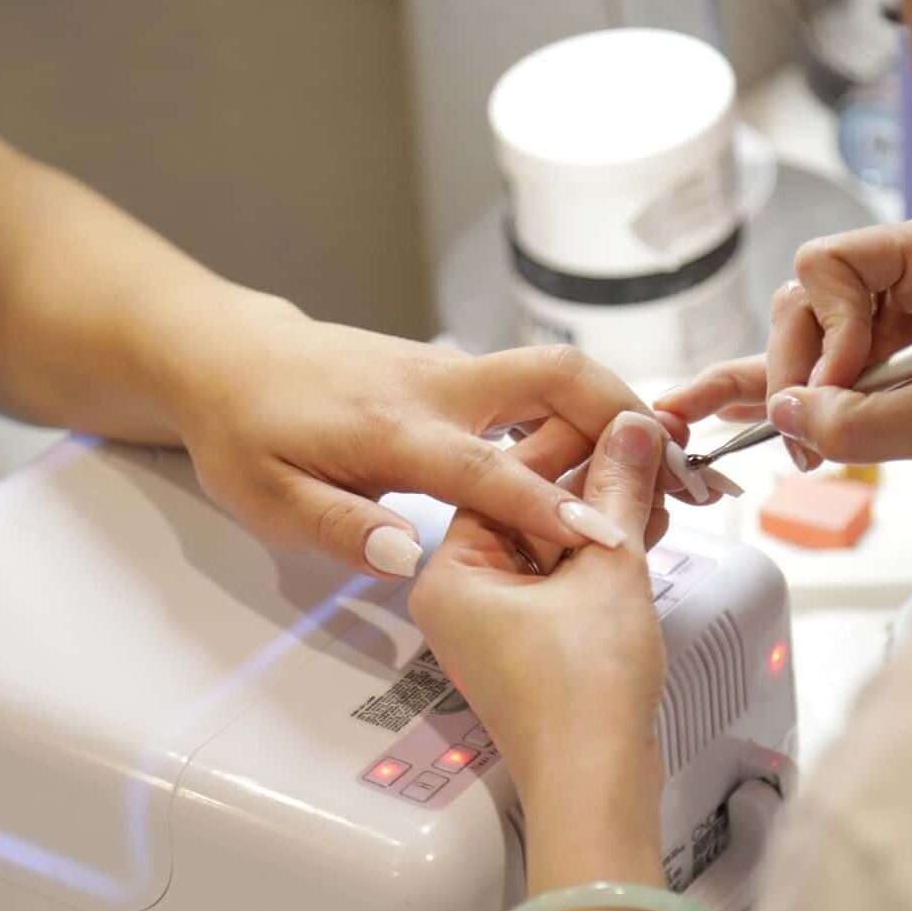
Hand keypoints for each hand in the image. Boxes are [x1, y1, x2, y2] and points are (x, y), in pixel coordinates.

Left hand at [165, 294, 700, 577]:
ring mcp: (453, 371)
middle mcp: (438, 387)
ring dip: (618, 410)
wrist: (231, 356)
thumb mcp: (267, 498)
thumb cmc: (247, 431)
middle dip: (626, 414)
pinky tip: (607, 453)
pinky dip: (585, 412)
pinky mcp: (458, 372)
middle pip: (555, 376)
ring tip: (668, 467)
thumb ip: (339, 527)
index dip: (552, 506)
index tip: (612, 537)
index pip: (489, 469)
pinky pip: (537, 384)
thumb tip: (410, 554)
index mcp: (394, 428)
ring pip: (556, 372)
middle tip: (680, 468)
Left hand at [410, 410, 667, 892]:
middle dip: (592, 481)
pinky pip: (561, 576)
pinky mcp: (530, 642)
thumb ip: (617, 489)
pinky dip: (600, 553)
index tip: (616, 419)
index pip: (503, 477)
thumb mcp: (607, 569)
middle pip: (527, 506)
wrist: (596, 786)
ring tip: (656, 488)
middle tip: (644, 450)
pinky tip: (644, 528)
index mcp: (451, 571)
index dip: (569, 441)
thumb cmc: (580, 695)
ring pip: (549, 541)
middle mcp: (462, 593)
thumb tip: (632, 430)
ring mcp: (496, 621)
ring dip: (603, 515)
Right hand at [659, 208, 911, 492]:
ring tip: (799, 444)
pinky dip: (812, 390)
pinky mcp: (907, 340)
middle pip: (811, 297)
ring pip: (816, 331)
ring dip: (804, 388)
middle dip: (802, 368)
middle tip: (805, 435)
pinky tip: (755, 412)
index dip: (820, 332)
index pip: (828, 263)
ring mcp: (911, 300)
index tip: (840, 391)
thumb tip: (782, 412)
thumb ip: (855, 421)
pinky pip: (840, 358)